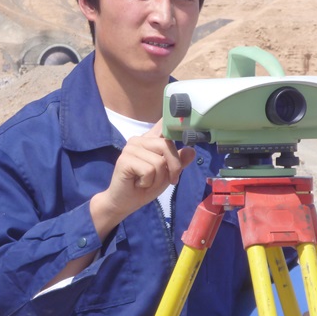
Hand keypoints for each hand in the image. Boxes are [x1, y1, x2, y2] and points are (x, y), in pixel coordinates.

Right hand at [89, 120, 194, 236]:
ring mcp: (131, 148)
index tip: (186, 112)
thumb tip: (191, 150)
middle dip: (174, 167)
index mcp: (150, 140)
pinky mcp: (125, 159)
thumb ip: (179, 162)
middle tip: (170, 180)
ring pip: (159, 162)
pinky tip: (138, 183)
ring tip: (147, 182)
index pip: (163, 123)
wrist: (125, 203)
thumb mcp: (168, 174)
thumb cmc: (146, 186)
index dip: (174, 120)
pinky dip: (148, 182)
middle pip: (167, 145)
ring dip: (158, 179)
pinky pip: (149, 170)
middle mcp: (140, 140)